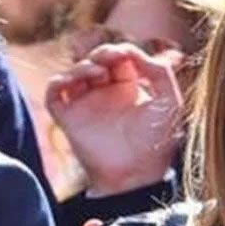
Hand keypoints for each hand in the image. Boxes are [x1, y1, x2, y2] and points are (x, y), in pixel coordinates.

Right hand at [46, 43, 183, 196]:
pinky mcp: (68, 118)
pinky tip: (76, 80)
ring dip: (83, 65)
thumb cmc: (156, 143)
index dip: (122, 50)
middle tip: (110, 57)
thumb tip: (136, 53)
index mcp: (129, 88)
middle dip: (102, 52)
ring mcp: (85, 105)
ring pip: (74, 72)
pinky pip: (54, 91)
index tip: (128, 54)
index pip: (120, 57)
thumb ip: (161, 73)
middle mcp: (105, 94)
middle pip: (96, 59)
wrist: (135, 175)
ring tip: (99, 73)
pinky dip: (60, 80)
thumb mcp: (170, 103)